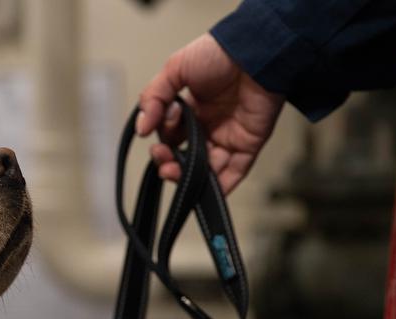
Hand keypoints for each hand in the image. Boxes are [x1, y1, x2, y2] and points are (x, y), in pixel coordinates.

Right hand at [136, 33, 284, 192]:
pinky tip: (202, 190)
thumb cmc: (218, 53)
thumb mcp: (175, 69)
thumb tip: (141, 129)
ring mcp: (229, 137)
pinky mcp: (248, 145)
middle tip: (162, 158)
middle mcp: (210, 125)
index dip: (164, 135)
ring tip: (172, 172)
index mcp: (192, 109)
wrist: (254, 51)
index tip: (162, 126)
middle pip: (186, 156)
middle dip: (170, 162)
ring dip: (187, 177)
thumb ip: (154, 97)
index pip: (171, 134)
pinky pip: (234, 172)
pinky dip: (219, 186)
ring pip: (206, 168)